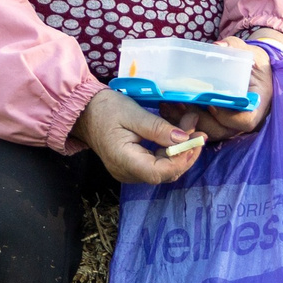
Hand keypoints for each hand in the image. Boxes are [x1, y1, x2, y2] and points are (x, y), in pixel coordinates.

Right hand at [77, 88, 207, 184]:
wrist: (84, 112)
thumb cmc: (105, 109)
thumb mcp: (133, 114)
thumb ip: (158, 128)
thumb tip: (184, 140)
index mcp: (124, 161)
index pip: (159, 172)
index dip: (181, 160)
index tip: (196, 141)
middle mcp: (127, 173)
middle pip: (165, 173)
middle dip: (186, 153)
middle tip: (198, 131)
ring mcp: (130, 172)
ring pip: (164, 170)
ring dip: (181, 151)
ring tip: (191, 128)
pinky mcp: (133, 167)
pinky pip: (158, 164)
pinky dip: (171, 151)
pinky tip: (178, 134)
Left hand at [176, 38, 276, 142]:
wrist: (254, 75)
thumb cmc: (254, 65)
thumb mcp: (250, 53)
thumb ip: (235, 48)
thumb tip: (218, 46)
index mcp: (255, 106)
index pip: (244, 120)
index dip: (226, 114)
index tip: (211, 102)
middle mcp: (241, 122)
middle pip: (218, 129)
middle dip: (196, 117)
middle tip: (178, 100)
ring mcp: (226, 127)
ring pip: (204, 132)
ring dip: (184, 120)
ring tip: (167, 103)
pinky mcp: (213, 125)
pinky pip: (196, 129)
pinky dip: (180, 120)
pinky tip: (166, 106)